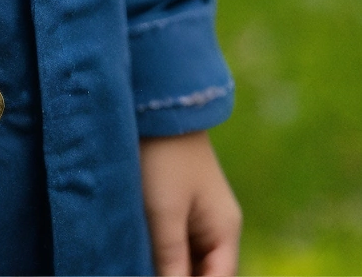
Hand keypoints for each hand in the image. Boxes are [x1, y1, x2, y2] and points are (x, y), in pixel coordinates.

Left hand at [140, 131, 240, 275]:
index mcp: (224, 231)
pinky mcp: (176, 207)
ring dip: (166, 266)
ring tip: (136, 262)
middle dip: (176, 275)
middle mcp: (216, 228)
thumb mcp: (165, 214)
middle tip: (139, 268)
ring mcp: (197, 217)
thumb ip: (171, 261)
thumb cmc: (163, 157)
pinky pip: (173, 245)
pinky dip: (159, 255)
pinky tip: (137, 254)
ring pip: (186, 261)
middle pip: (202, 272)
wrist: (156, 102)